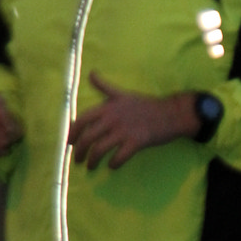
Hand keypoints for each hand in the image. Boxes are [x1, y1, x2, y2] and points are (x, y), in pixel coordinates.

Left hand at [68, 72, 197, 169]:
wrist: (170, 113)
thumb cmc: (145, 105)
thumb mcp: (122, 93)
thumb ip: (104, 86)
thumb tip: (91, 73)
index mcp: (108, 107)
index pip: (82, 120)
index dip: (72, 133)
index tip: (70, 143)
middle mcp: (113, 118)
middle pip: (88, 138)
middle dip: (79, 152)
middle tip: (78, 160)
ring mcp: (124, 131)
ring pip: (100, 150)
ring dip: (92, 161)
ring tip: (91, 167)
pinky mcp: (136, 142)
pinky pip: (119, 157)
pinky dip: (113, 164)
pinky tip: (112, 166)